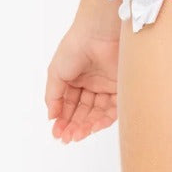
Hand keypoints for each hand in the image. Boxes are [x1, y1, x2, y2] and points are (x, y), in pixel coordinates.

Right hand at [45, 21, 120, 143]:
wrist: (98, 33)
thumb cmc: (75, 47)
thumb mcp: (56, 72)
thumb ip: (53, 96)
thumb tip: (51, 117)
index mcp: (76, 79)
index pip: (69, 105)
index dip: (63, 120)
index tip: (57, 133)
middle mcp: (92, 83)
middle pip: (83, 111)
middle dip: (74, 126)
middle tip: (67, 138)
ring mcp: (106, 85)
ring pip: (97, 112)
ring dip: (87, 126)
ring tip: (78, 135)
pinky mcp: (120, 86)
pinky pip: (113, 108)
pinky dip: (104, 119)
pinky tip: (93, 127)